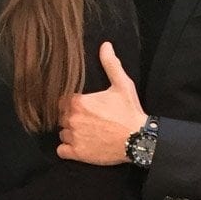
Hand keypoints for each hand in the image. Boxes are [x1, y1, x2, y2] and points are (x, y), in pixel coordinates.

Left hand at [57, 41, 146, 164]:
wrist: (139, 138)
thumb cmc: (129, 111)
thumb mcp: (122, 84)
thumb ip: (110, 64)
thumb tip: (105, 45)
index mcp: (78, 102)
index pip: (63, 101)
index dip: (71, 104)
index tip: (83, 106)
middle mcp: (72, 119)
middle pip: (61, 118)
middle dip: (71, 118)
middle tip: (87, 119)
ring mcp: (74, 137)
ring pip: (62, 133)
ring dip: (70, 133)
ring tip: (86, 132)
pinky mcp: (77, 154)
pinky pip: (61, 151)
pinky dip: (67, 149)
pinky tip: (79, 145)